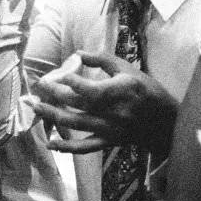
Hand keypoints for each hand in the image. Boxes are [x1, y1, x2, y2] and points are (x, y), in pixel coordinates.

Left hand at [29, 50, 180, 152]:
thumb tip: (77, 53)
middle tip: (37, 86)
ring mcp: (110, 129)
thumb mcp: (128, 69)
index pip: (92, 89)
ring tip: (35, 106)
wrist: (164, 122)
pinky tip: (50, 143)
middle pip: (78, 104)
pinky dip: (66, 147)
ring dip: (53, 115)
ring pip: (76, 124)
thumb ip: (102, 60)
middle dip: (54, 95)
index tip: (57, 75)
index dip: (73, 83)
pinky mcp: (108, 142)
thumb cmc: (146, 90)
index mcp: (121, 90)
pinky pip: (85, 147)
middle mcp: (114, 111)